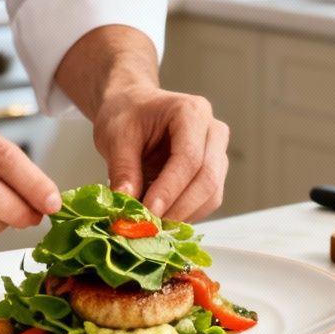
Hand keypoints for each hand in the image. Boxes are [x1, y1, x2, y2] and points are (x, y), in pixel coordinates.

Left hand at [91, 86, 228, 220]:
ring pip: (212, 194)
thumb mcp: (115, 137)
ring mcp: (218, 152)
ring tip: (152, 223)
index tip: (147, 212)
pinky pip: (208, 200)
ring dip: (184, 215)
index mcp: (192, 112)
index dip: (169, 189)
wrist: (133, 106)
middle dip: (179, 207)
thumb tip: (127, 204)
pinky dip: (186, 214)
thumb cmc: (126, 114)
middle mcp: (214, 131)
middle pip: (207, 179)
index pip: (189, 158)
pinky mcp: (214, 171)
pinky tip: (161, 217)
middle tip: (149, 226)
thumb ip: (123, 170)